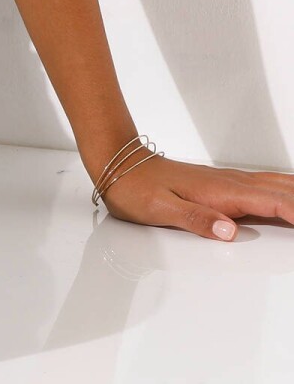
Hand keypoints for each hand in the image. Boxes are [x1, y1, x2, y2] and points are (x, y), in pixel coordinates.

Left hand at [96, 152, 293, 239]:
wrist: (118, 164)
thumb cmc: (136, 188)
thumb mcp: (160, 209)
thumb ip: (196, 219)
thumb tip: (229, 230)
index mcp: (224, 192)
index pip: (277, 203)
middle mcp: (232, 183)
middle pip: (287, 190)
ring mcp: (229, 182)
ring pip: (279, 184)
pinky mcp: (224, 185)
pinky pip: (266, 186)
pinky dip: (288, 191)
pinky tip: (292, 197)